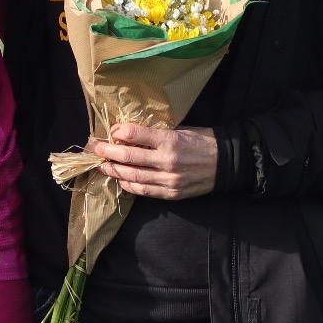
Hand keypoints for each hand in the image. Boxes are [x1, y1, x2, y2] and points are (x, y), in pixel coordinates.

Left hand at [88, 123, 217, 199]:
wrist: (228, 163)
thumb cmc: (203, 141)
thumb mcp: (181, 129)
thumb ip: (156, 133)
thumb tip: (130, 133)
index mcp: (171, 140)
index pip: (135, 134)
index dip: (119, 132)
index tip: (111, 130)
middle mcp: (168, 161)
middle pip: (128, 157)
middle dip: (107, 151)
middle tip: (94, 147)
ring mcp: (169, 180)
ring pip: (133, 176)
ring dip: (114, 170)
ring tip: (102, 165)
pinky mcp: (172, 194)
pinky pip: (144, 191)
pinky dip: (129, 185)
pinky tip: (120, 179)